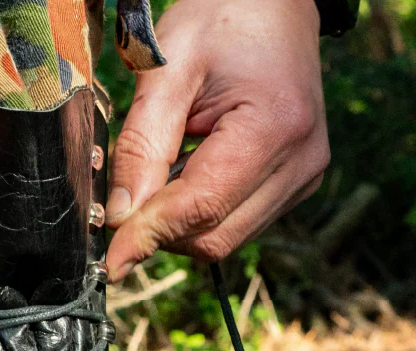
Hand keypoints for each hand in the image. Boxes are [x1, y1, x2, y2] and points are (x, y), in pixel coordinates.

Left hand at [105, 0, 327, 281]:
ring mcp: (304, 178)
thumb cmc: (221, 18)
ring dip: (180, 225)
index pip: (201, 209)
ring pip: (224, 240)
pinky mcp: (297, 185)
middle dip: (162, 232)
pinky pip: (237, 224)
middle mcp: (301, 163)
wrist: (274, 1)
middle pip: (213, 237)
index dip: (149, 236)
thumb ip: (140, 146)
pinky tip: (189, 172)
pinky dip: (201, 214)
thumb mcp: (167, 69)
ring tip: (164, 171)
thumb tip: (120, 219)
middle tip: (126, 205)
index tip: (111, 259)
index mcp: (275, 128)